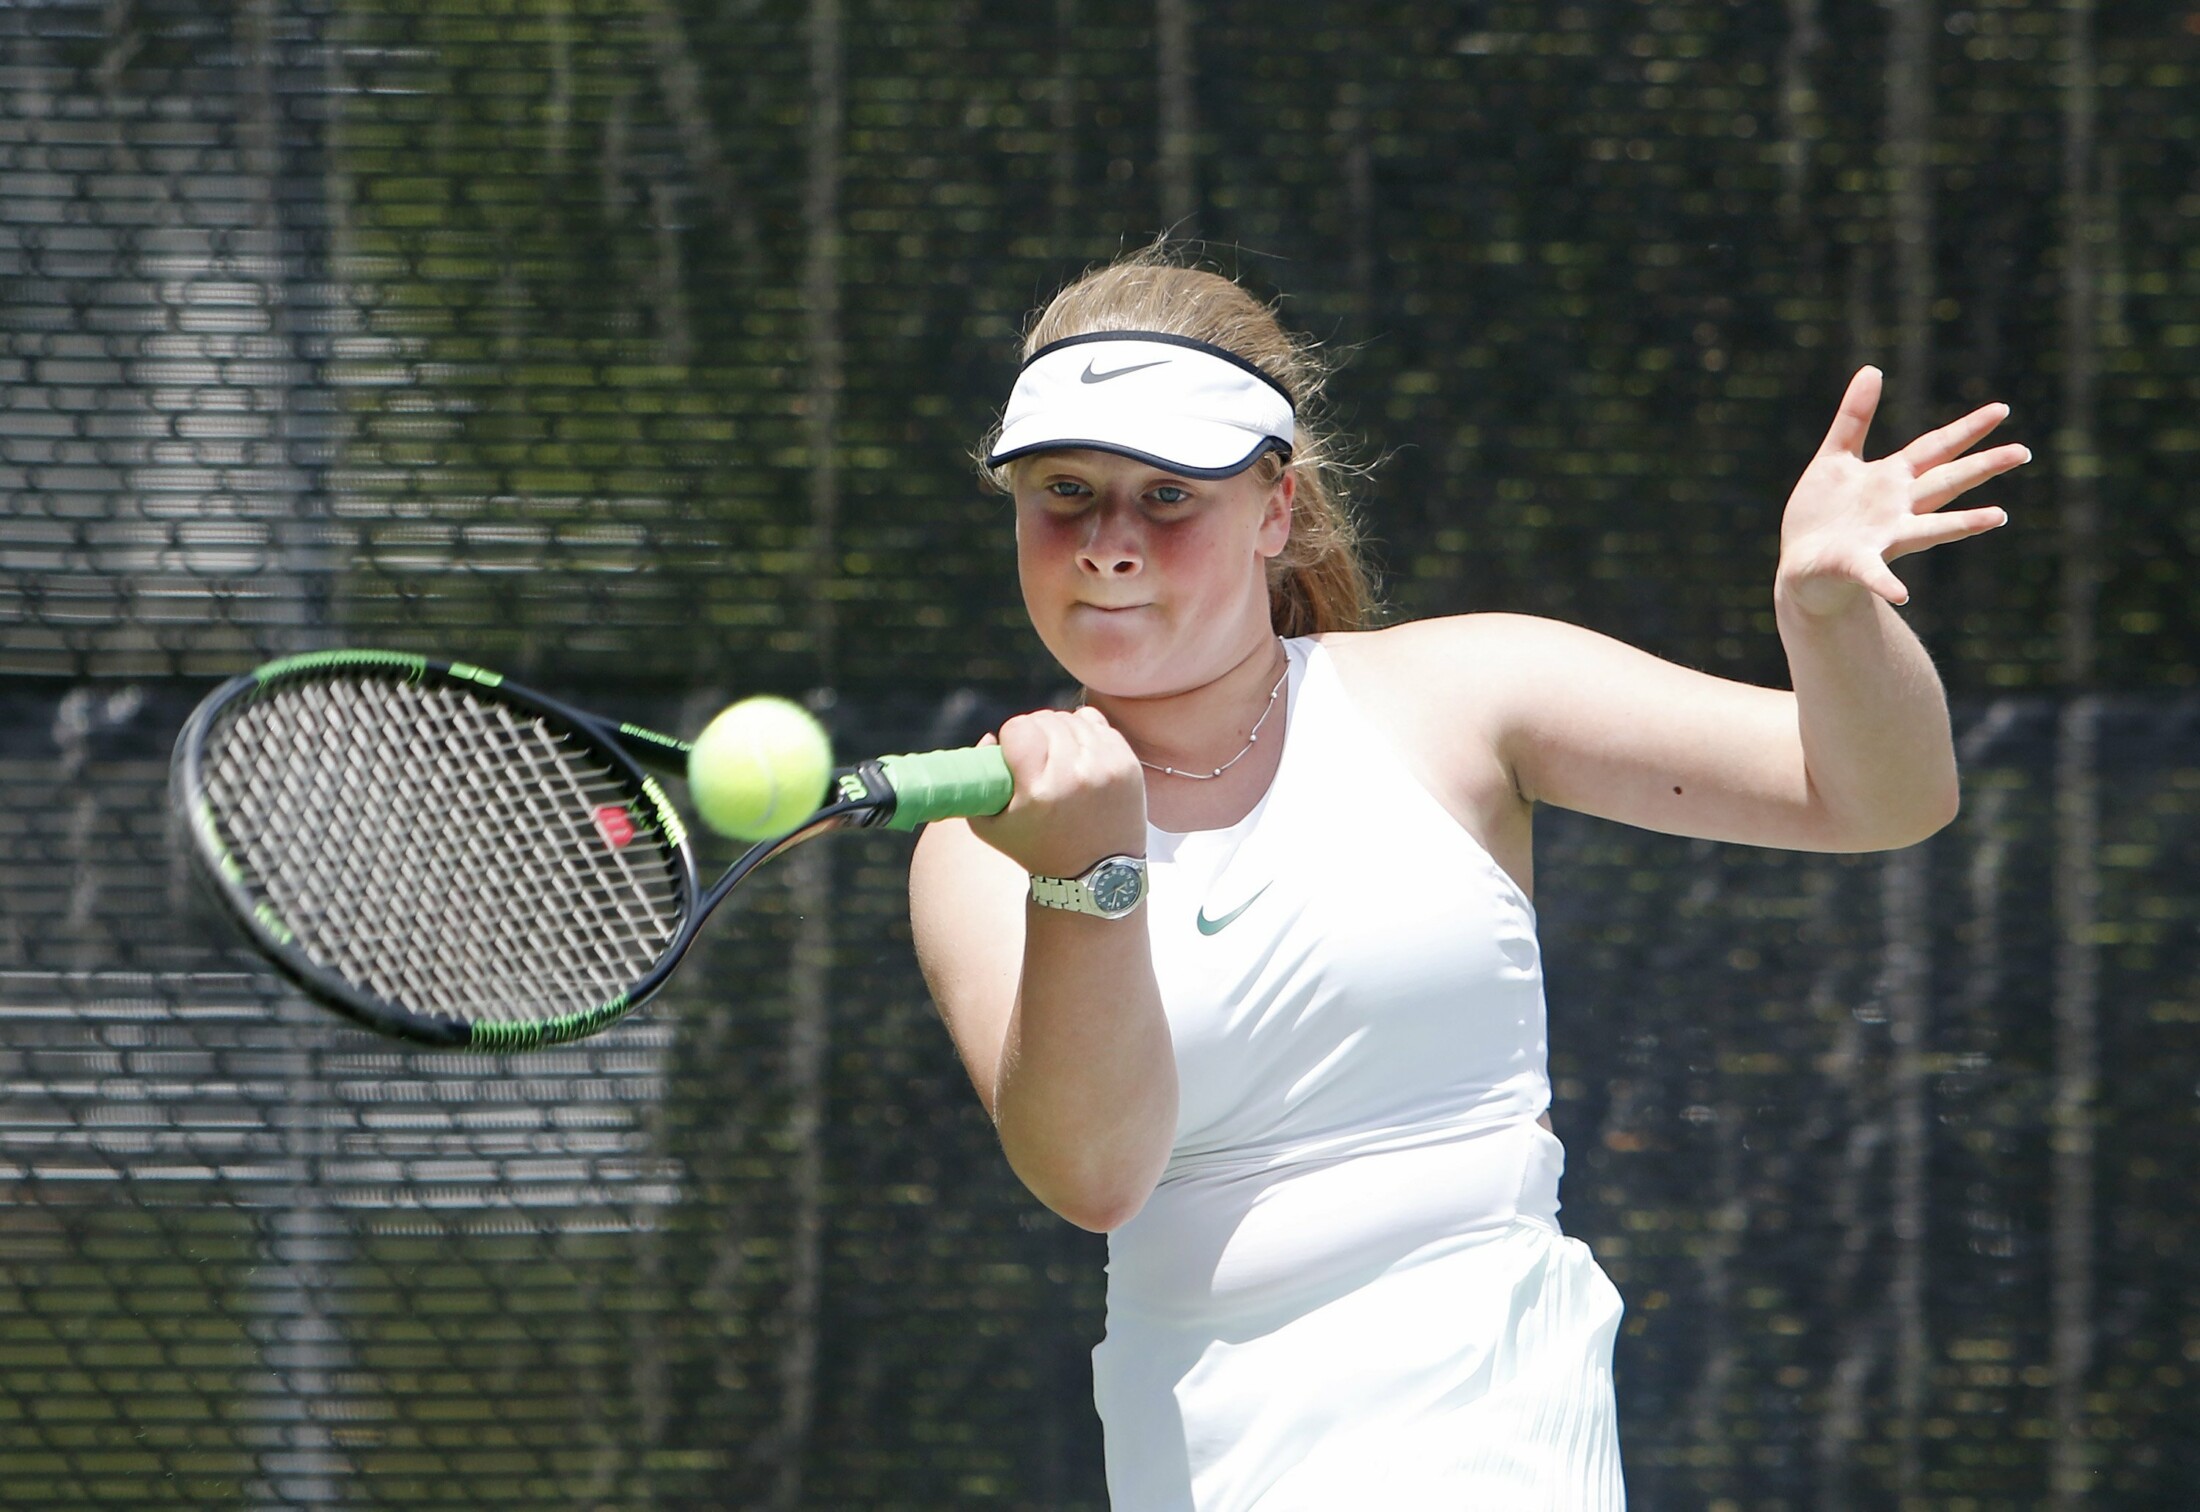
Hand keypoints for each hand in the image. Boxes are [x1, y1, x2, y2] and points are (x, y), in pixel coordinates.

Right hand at [968, 706, 1146, 878]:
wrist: (1097, 874)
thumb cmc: (1039, 850)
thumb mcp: (992, 827)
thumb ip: (977, 782)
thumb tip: (989, 737)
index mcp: (1039, 791)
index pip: (1019, 728)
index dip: (1012, 735)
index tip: (1014, 751)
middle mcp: (1075, 775)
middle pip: (1046, 720)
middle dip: (1035, 731)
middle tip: (1035, 753)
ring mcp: (1106, 767)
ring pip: (1073, 718)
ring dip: (1060, 730)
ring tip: (1057, 754)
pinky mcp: (1128, 765)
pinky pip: (1100, 726)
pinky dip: (1086, 733)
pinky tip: (1081, 754)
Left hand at [1777, 366, 2028, 616]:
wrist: (1802, 566)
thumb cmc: (1822, 513)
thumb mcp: (1835, 458)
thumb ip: (1854, 418)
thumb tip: (1873, 368)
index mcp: (1892, 479)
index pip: (1936, 449)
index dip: (1966, 429)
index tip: (2002, 409)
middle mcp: (1897, 509)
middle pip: (1945, 483)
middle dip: (1981, 467)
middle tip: (2022, 452)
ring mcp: (1881, 538)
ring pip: (1928, 529)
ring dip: (1962, 524)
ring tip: (1998, 517)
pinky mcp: (1856, 563)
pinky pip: (1874, 574)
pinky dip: (1886, 583)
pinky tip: (1901, 594)